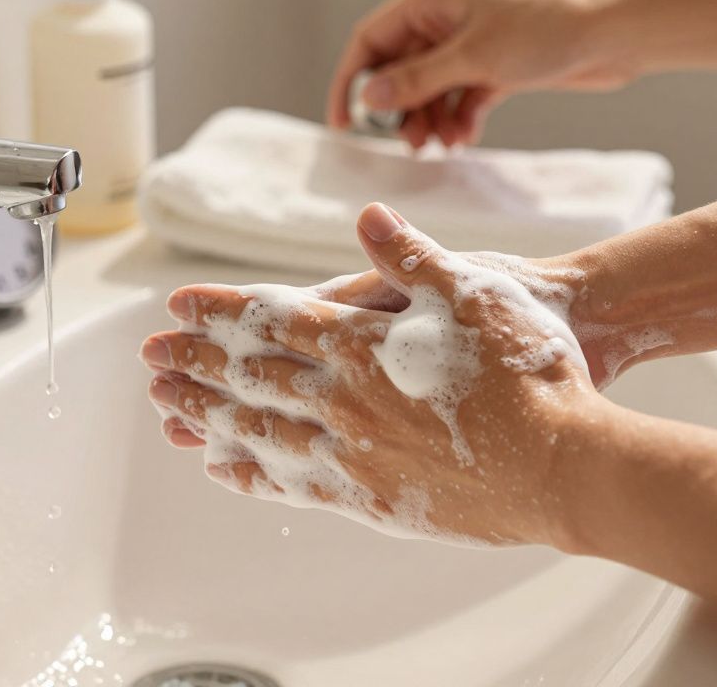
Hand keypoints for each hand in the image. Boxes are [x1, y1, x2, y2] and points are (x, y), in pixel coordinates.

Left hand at [139, 203, 608, 547]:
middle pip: (250, 377)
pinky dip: (250, 472)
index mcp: (364, 343)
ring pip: (258, 431)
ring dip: (206, 416)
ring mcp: (352, 454)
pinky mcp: (371, 499)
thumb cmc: (532, 372)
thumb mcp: (474, 293)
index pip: (270, 320)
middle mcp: (345, 400)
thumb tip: (366, 218)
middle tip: (150, 359)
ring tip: (165, 409)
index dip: (219, 310)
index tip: (175, 307)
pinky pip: (291, 484)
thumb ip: (411, 256)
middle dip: (195, 363)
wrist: (566, 464)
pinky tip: (223, 468)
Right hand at [326, 0, 630, 148]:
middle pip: (400, 68)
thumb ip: (417, 80)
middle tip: (410, 143)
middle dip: (401, 108)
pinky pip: (460, 94)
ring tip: (442, 144)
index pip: (371, 40)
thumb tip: (371, 96)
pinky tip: (465, 137)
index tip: (345, 124)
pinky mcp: (495, 62)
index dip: (352, 82)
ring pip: (430, 86)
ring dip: (430, 118)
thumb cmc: (549, 27)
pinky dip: (458, 117)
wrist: (615, 31)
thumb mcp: (473, 58)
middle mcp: (447, 16)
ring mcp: (471, 39)